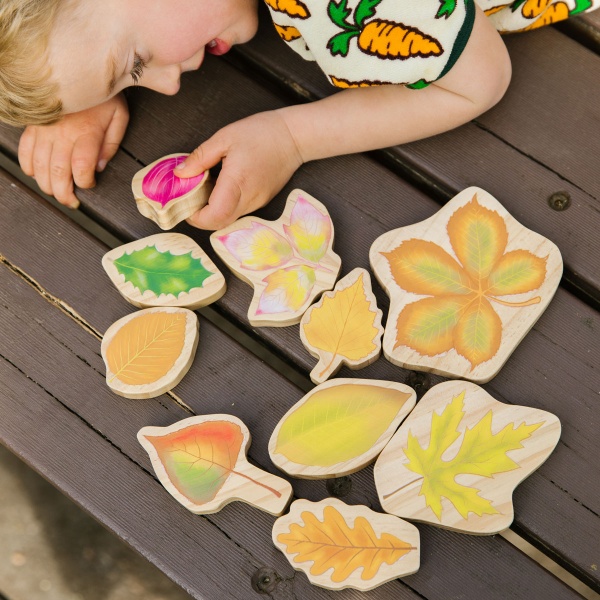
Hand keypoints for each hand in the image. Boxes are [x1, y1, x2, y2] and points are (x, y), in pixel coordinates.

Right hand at [18, 94, 128, 208]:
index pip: (81, 167)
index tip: (89, 184)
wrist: (79, 67)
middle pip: (58, 172)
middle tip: (71, 202)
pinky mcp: (34, 124)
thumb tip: (100, 165)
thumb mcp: (119, 115)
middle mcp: (63, 133)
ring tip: (56, 192)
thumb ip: (112, 143)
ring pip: (39, 165)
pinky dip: (28, 165)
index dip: (84, 182)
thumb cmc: (103, 94)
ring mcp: (45, 128)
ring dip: (47, 184)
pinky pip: (25, 149)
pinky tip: (36, 173)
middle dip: (64, 193)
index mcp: (87, 132)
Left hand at [175, 110, 302, 229]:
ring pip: (228, 219)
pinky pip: (238, 211)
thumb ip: (200, 158)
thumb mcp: (225, 138)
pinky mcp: (261, 202)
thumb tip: (180, 174)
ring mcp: (257, 203)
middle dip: (200, 217)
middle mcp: (249, 199)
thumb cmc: (261, 133)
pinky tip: (222, 187)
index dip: (195, 217)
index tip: (185, 203)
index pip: (214, 216)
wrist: (294, 138)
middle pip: (219, 223)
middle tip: (190, 197)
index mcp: (237, 182)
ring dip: (212, 211)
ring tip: (205, 188)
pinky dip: (224, 205)